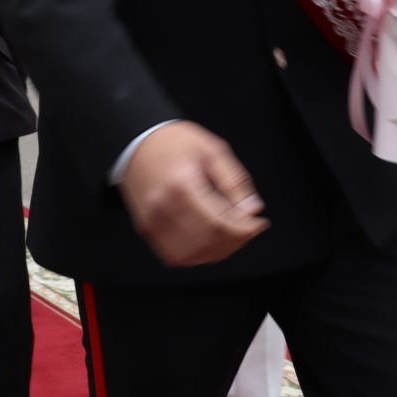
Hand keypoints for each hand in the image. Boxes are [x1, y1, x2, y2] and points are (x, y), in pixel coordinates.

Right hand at [119, 121, 267, 266]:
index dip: (245, 228)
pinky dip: (197, 255)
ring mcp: (152, 221)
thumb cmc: (173, 142)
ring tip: (231, 236)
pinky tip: (209, 243)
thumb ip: (234, 182)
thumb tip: (252, 210)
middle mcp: (163, 207)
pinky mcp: (146, 228)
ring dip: (218, 251)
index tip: (259, 223)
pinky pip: (175, 255)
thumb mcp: (213, 151)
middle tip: (248, 229)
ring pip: (192, 255)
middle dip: (236, 241)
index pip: (219, 223)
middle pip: (207, 242)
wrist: (138, 141)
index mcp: (182, 184)